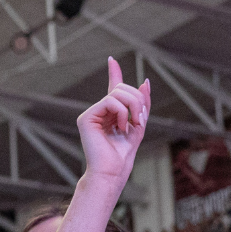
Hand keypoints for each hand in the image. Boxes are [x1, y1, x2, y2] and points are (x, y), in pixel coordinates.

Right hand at [77, 58, 149, 183]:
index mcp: (110, 112)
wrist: (112, 171)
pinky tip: (120, 126)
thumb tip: (145, 82)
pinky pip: (109, 101)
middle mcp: (99, 110)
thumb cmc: (124, 153)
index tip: (111, 60)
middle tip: (140, 119)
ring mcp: (91, 113)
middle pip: (122, 88)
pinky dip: (121, 112)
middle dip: (137, 100)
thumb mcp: (139, 124)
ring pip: (117, 93)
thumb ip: (142, 104)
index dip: (114, 73)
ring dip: (132, 107)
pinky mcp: (86, 118)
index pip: (113, 88)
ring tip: (131, 124)